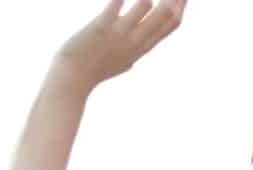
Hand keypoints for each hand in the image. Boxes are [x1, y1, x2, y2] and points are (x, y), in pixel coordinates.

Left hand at [51, 0, 186, 91]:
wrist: (72, 80)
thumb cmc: (93, 71)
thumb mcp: (120, 63)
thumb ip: (133, 53)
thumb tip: (141, 50)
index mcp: (141, 48)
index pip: (171, 25)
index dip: (180, 5)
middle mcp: (135, 41)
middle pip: (166, 15)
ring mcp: (120, 34)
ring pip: (145, 5)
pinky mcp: (102, 26)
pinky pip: (116, 2)